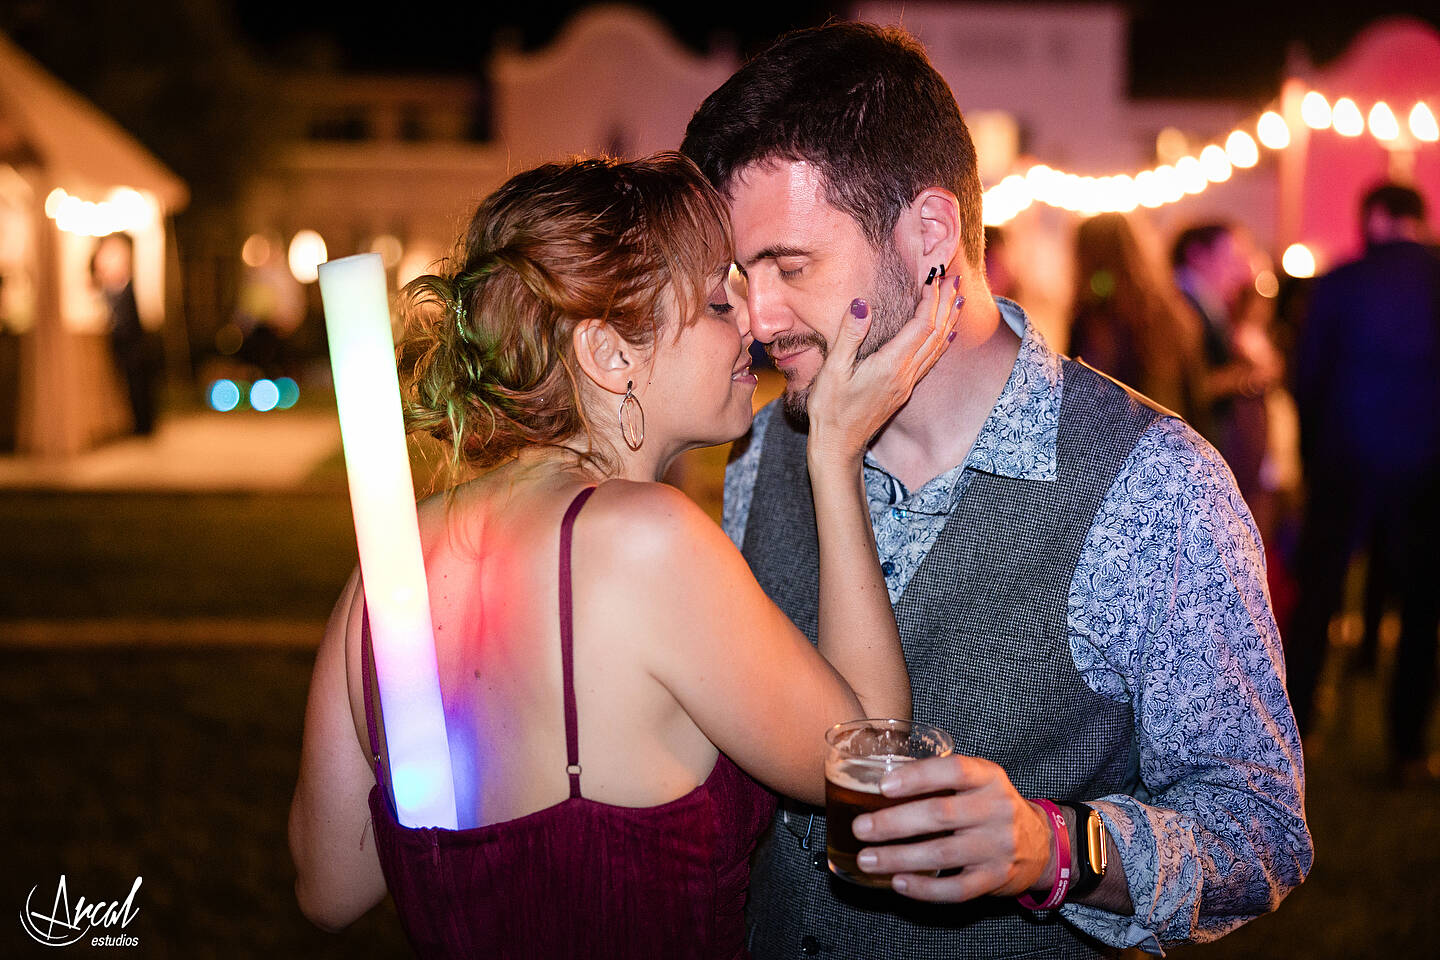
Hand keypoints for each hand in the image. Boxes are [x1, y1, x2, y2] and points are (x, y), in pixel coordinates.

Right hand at [806, 275, 962, 467]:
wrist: (838, 446)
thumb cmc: (830, 409)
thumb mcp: (833, 371)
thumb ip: (849, 336)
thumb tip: (861, 304)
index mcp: (891, 366)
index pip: (921, 326)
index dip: (930, 300)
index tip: (935, 278)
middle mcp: (905, 375)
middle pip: (935, 334)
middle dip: (946, 304)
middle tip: (955, 278)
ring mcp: (907, 384)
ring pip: (937, 347)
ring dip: (949, 321)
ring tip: (958, 300)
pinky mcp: (903, 391)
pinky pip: (930, 361)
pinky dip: (942, 343)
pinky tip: (948, 336)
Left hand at [850, 754, 1054, 901]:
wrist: (1042, 844)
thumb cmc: (992, 806)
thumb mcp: (979, 781)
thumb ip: (942, 779)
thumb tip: (878, 782)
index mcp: (989, 778)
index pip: (954, 771)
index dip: (918, 777)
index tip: (884, 786)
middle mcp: (996, 810)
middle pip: (940, 815)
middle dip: (894, 823)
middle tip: (861, 828)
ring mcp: (998, 847)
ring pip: (942, 854)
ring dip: (899, 858)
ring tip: (867, 859)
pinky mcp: (995, 879)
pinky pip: (956, 889)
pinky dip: (924, 888)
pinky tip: (898, 882)